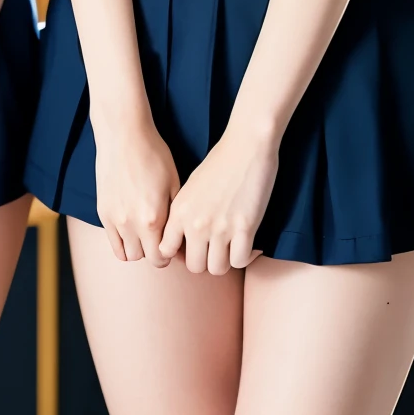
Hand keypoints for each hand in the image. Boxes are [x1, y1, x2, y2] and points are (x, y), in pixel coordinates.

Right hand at [93, 110, 180, 264]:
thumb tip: (182, 239)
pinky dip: (124, 243)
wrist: (123, 136)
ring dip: (140, 249)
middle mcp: (132, 224)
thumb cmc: (154, 155)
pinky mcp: (103, 214)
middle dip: (158, 253)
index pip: (163, 257)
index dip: (173, 253)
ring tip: (148, 234)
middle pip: (147, 259)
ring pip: (129, 255)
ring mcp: (115, 220)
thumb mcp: (175, 183)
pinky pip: (113, 245)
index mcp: (154, 218)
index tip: (176, 243)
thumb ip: (176, 216)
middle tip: (164, 240)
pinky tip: (133, 230)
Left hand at [157, 117, 277, 273]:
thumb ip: (182, 214)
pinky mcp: (245, 229)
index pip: (166, 251)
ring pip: (217, 269)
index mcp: (178, 212)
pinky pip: (239, 262)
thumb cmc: (219, 163)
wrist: (246, 145)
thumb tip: (181, 241)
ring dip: (225, 261)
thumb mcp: (189, 188)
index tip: (192, 247)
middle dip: (205, 260)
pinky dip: (244, 257)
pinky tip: (246, 244)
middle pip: (194, 266)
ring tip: (231, 247)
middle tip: (216, 249)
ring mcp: (220, 228)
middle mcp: (196, 224)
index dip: (180, 253)